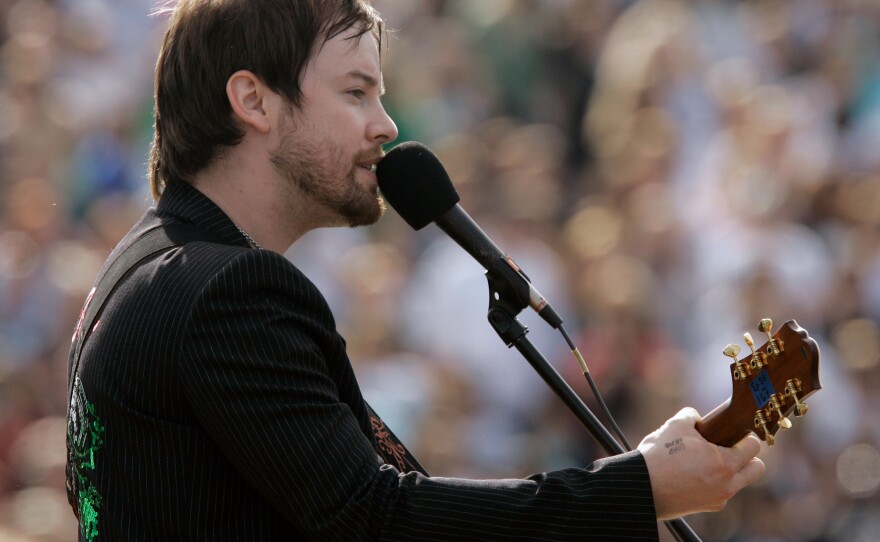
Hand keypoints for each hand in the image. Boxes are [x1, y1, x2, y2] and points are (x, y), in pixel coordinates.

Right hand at [637, 407, 764, 519]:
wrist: (641, 486)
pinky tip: (696, 474)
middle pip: (756, 468)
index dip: (744, 434)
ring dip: (731, 470)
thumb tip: (697, 418)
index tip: (733, 431)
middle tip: (727, 447)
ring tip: (709, 461)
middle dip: (746, 456)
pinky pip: (722, 492)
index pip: (754, 446)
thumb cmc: (659, 456)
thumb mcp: (675, 425)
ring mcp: (719, 498)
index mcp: (725, 463)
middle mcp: (728, 484)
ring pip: (740, 482)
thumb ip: (692, 416)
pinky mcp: (708, 507)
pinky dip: (715, 483)